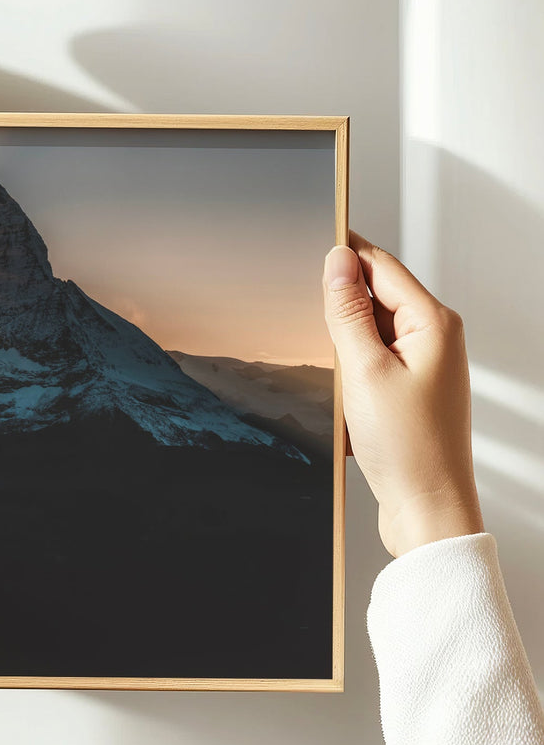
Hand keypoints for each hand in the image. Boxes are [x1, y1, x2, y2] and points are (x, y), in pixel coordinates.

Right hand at [323, 232, 483, 557]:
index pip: (381, 266)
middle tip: (310, 321)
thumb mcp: (364, 371)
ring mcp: (424, 365)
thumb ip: (348, 313)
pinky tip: (341, 396)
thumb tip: (337, 262)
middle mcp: (435, 338)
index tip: (310, 236)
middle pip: (375, 296)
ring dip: (343, 344)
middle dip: (339, 305)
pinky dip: (350, 371)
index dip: (344, 252)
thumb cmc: (407, 448)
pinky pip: (372, 361)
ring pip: (370, 332)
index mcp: (434, 324)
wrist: (427, 508)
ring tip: (335, 377)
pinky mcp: (410, 390)